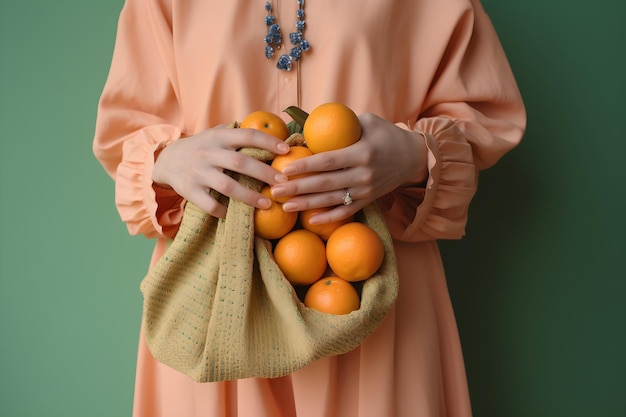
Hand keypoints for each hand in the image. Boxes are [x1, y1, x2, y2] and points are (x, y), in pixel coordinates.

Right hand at [152, 126, 289, 217]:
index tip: (286, 150)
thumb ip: (238, 134)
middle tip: (283, 182)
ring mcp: (198, 173)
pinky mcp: (190, 191)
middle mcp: (208, 153)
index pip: (247, 135)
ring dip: (250, 196)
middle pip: (240, 163)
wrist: (166, 160)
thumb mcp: (216, 134)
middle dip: (264, 173)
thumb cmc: (202, 147)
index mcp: (218, 137)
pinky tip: (236, 214)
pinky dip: (224, 211)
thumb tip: (274, 133)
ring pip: (227, 186)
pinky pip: (210, 205)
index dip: (268, 142)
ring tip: (267, 204)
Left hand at [270, 113, 427, 223]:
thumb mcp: (368, 121)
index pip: (328, 161)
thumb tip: (310, 124)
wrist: (414, 157)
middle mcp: (364, 174)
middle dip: (298, 188)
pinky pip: (346, 211)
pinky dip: (329, 217)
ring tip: (285, 205)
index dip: (305, 166)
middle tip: (275, 189)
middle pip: (325, 184)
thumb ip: (342, 124)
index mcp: (362, 152)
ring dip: (307, 204)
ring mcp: (366, 190)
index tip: (284, 169)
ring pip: (332, 200)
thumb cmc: (387, 135)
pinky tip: (311, 220)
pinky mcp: (369, 200)